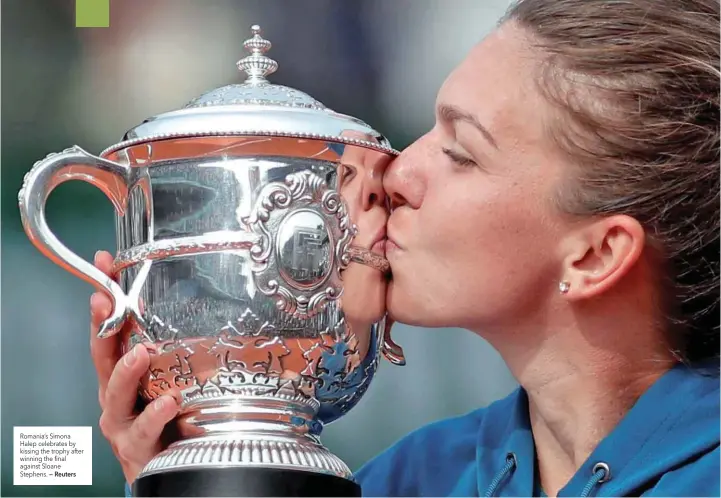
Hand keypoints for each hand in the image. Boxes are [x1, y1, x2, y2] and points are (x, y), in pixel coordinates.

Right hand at [90, 250, 178, 483]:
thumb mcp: (168, 379)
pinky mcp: (136, 447)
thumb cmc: (165, 421)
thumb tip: (203, 305)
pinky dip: (156, 414)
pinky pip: (144, 429)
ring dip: (126, 371)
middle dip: (101, 326)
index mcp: (121, 374)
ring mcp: (122, 422)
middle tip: (104, 301)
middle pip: (102, 356)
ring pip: (116, 394)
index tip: (106, 264)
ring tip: (140, 353)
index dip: (107, 296)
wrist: (163, 468)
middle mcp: (115, 395)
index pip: (110, 328)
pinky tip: (170, 401)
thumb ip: (177, 348)